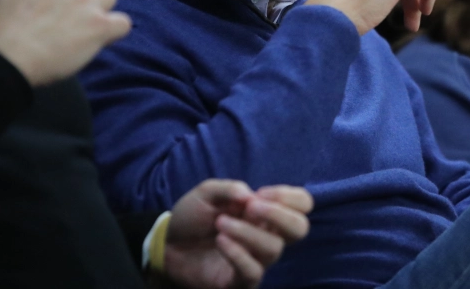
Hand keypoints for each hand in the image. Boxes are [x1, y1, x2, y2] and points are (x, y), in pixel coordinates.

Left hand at [164, 181, 312, 287]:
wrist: (167, 243)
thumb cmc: (193, 216)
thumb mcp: (207, 192)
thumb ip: (231, 188)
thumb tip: (251, 196)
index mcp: (266, 212)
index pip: (302, 204)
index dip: (288, 196)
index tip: (260, 193)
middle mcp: (268, 235)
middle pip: (300, 228)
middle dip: (279, 214)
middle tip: (251, 207)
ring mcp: (256, 259)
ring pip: (273, 248)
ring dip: (247, 232)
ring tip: (220, 224)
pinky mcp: (240, 281)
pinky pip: (252, 271)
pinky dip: (238, 253)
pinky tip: (221, 241)